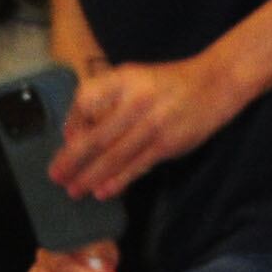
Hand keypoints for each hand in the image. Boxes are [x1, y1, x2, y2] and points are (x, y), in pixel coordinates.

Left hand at [50, 57, 231, 200]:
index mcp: (123, 79)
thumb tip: (77, 133)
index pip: (85, 100)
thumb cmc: (167, 84)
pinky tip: (103, 192)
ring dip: (90, 177)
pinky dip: (118, 181)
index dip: (71, 124)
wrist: (215, 82)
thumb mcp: (135, 79)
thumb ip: (109, 101)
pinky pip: (136, 166)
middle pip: (95, 136)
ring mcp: (152, 123)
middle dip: (72, 160)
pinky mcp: (167, 143)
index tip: (65, 141)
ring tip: (74, 190)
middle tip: (56, 176)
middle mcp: (136, 100)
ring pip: (113, 156)